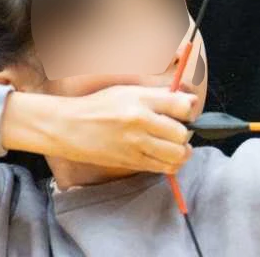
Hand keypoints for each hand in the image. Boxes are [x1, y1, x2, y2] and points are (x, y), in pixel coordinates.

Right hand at [2, 86, 195, 173]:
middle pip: (182, 134)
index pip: (182, 106)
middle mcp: (140, 122)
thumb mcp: (129, 92)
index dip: (189, 111)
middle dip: (185, 134)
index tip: (184, 114)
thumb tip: (190, 102)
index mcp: (141, 100)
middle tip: (177, 132)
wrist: (69, 127)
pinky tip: (164, 156)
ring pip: (176, 155)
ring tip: (176, 147)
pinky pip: (162, 168)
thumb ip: (161, 96)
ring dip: (182, 153)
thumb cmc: (100, 106)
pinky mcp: (130, 162)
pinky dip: (170, 164)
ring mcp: (135, 144)